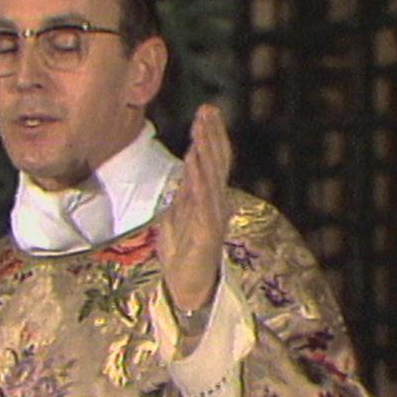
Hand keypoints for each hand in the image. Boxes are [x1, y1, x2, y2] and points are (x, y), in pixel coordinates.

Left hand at [158, 104, 232, 310]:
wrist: (188, 286)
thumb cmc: (183, 251)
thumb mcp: (180, 213)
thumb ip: (186, 189)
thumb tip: (190, 162)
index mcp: (209, 198)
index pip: (213, 160)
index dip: (211, 135)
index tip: (206, 112)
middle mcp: (216, 203)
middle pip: (216, 162)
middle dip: (211, 135)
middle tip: (207, 110)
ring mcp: (213, 216)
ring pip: (211, 178)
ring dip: (205, 152)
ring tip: (200, 129)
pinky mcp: (206, 232)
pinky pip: (202, 202)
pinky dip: (198, 181)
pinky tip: (194, 164)